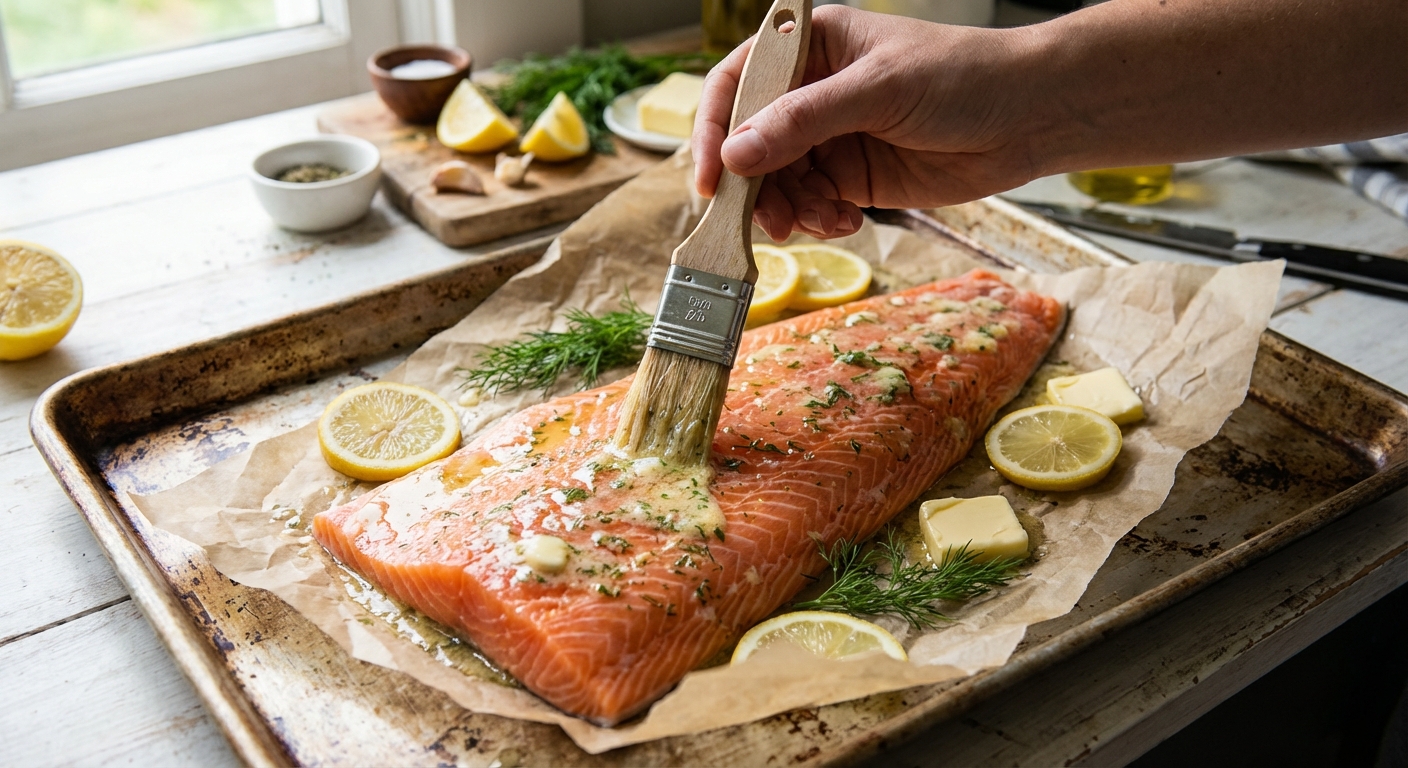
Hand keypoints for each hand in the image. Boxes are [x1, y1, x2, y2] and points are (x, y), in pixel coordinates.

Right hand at [693, 5, 1040, 241]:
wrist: (1031, 116)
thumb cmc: (964, 76)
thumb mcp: (878, 90)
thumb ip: (804, 122)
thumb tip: (737, 154)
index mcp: (810, 47)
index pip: (737, 85)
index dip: (713, 130)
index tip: (711, 177)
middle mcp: (811, 92)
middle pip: (749, 144)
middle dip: (756, 185)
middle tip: (772, 219)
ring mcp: (830, 136)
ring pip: (777, 182)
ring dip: (790, 210)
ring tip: (821, 221)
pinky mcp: (853, 176)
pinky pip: (812, 204)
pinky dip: (819, 221)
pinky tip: (846, 221)